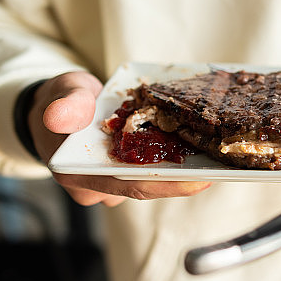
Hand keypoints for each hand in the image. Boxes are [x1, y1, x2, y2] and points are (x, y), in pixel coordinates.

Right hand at [28, 71, 210, 206]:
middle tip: (221, 162)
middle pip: (151, 186)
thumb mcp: (62, 94)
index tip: (203, 181)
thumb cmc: (61, 100)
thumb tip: (58, 117)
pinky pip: (155, 168)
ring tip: (215, 149)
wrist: (58, 106)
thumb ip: (64, 105)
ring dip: (183, 166)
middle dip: (186, 176)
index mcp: (79, 174)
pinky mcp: (127, 172)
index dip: (168, 185)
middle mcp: (99, 186)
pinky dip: (175, 156)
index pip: (131, 186)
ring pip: (155, 178)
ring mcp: (114, 182)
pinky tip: (198, 143)